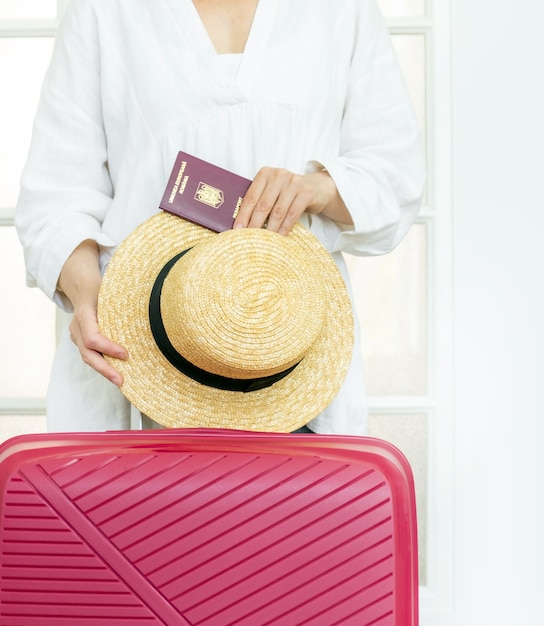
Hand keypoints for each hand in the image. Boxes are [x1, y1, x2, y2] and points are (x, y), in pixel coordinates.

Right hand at [69, 295, 127, 386]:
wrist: (82, 288)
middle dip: (105, 369)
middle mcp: (77, 328)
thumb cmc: (99, 290)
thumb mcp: (110, 291)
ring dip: (104, 371)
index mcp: (84, 314)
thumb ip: (124, 303)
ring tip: (120, 381)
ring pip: (88, 358)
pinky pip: (91, 355)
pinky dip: (103, 365)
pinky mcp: (81, 342)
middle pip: (88, 354)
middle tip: (121, 380)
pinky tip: (115, 372)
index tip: (126, 354)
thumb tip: (151, 312)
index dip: (108, 348)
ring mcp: (77, 336)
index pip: (93, 337)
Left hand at [233, 168, 349, 234]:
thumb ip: (260, 200)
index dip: (243, 215)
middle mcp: (279, 176)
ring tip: (263, 242)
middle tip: (247, 239)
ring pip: (277, 211)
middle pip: (263, 205)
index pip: (251, 197)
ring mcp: (293, 183)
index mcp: (265, 174)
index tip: (237, 229)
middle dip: (254, 224)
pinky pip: (292, 214)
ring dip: (269, 229)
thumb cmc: (288, 193)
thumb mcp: (273, 191)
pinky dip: (284, 228)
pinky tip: (279, 237)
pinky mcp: (306, 193)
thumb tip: (241, 223)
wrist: (317, 188)